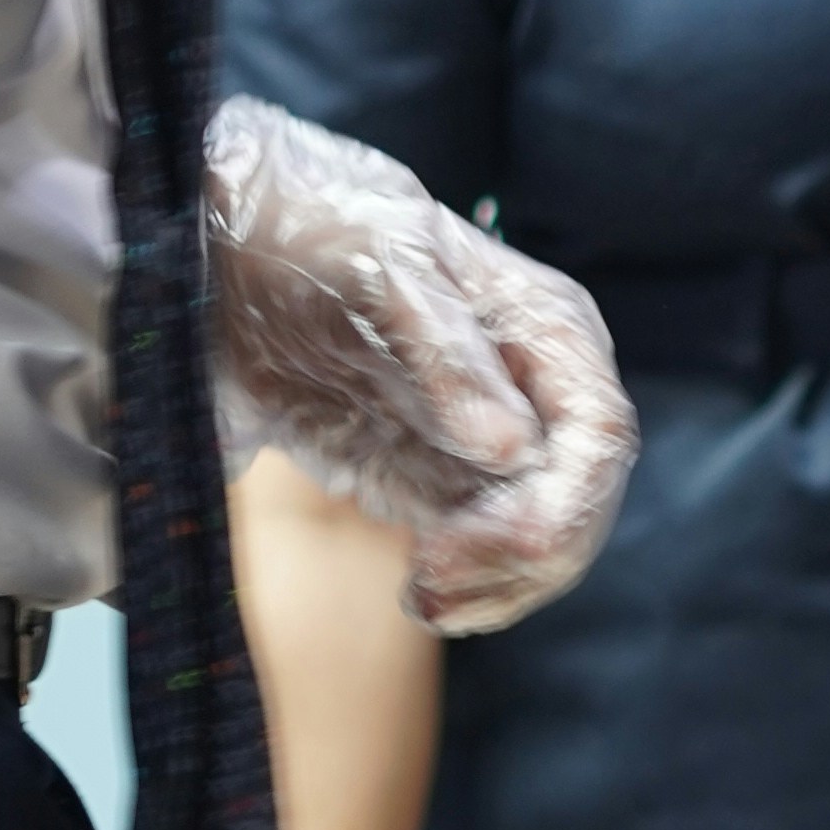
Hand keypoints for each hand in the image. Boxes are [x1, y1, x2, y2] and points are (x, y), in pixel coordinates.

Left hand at [206, 99, 633, 633]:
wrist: (229, 254)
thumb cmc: (318, 233)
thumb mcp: (380, 269)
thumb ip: (447, 353)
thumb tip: (510, 444)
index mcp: (546, 331)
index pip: (600, 435)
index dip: (560, 507)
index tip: (472, 548)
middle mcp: (537, 392)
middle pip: (580, 502)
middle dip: (522, 560)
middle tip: (433, 586)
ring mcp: (494, 445)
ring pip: (542, 543)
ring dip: (495, 588)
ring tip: (422, 596)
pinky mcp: (442, 483)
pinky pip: (485, 555)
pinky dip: (466, 589)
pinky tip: (420, 594)